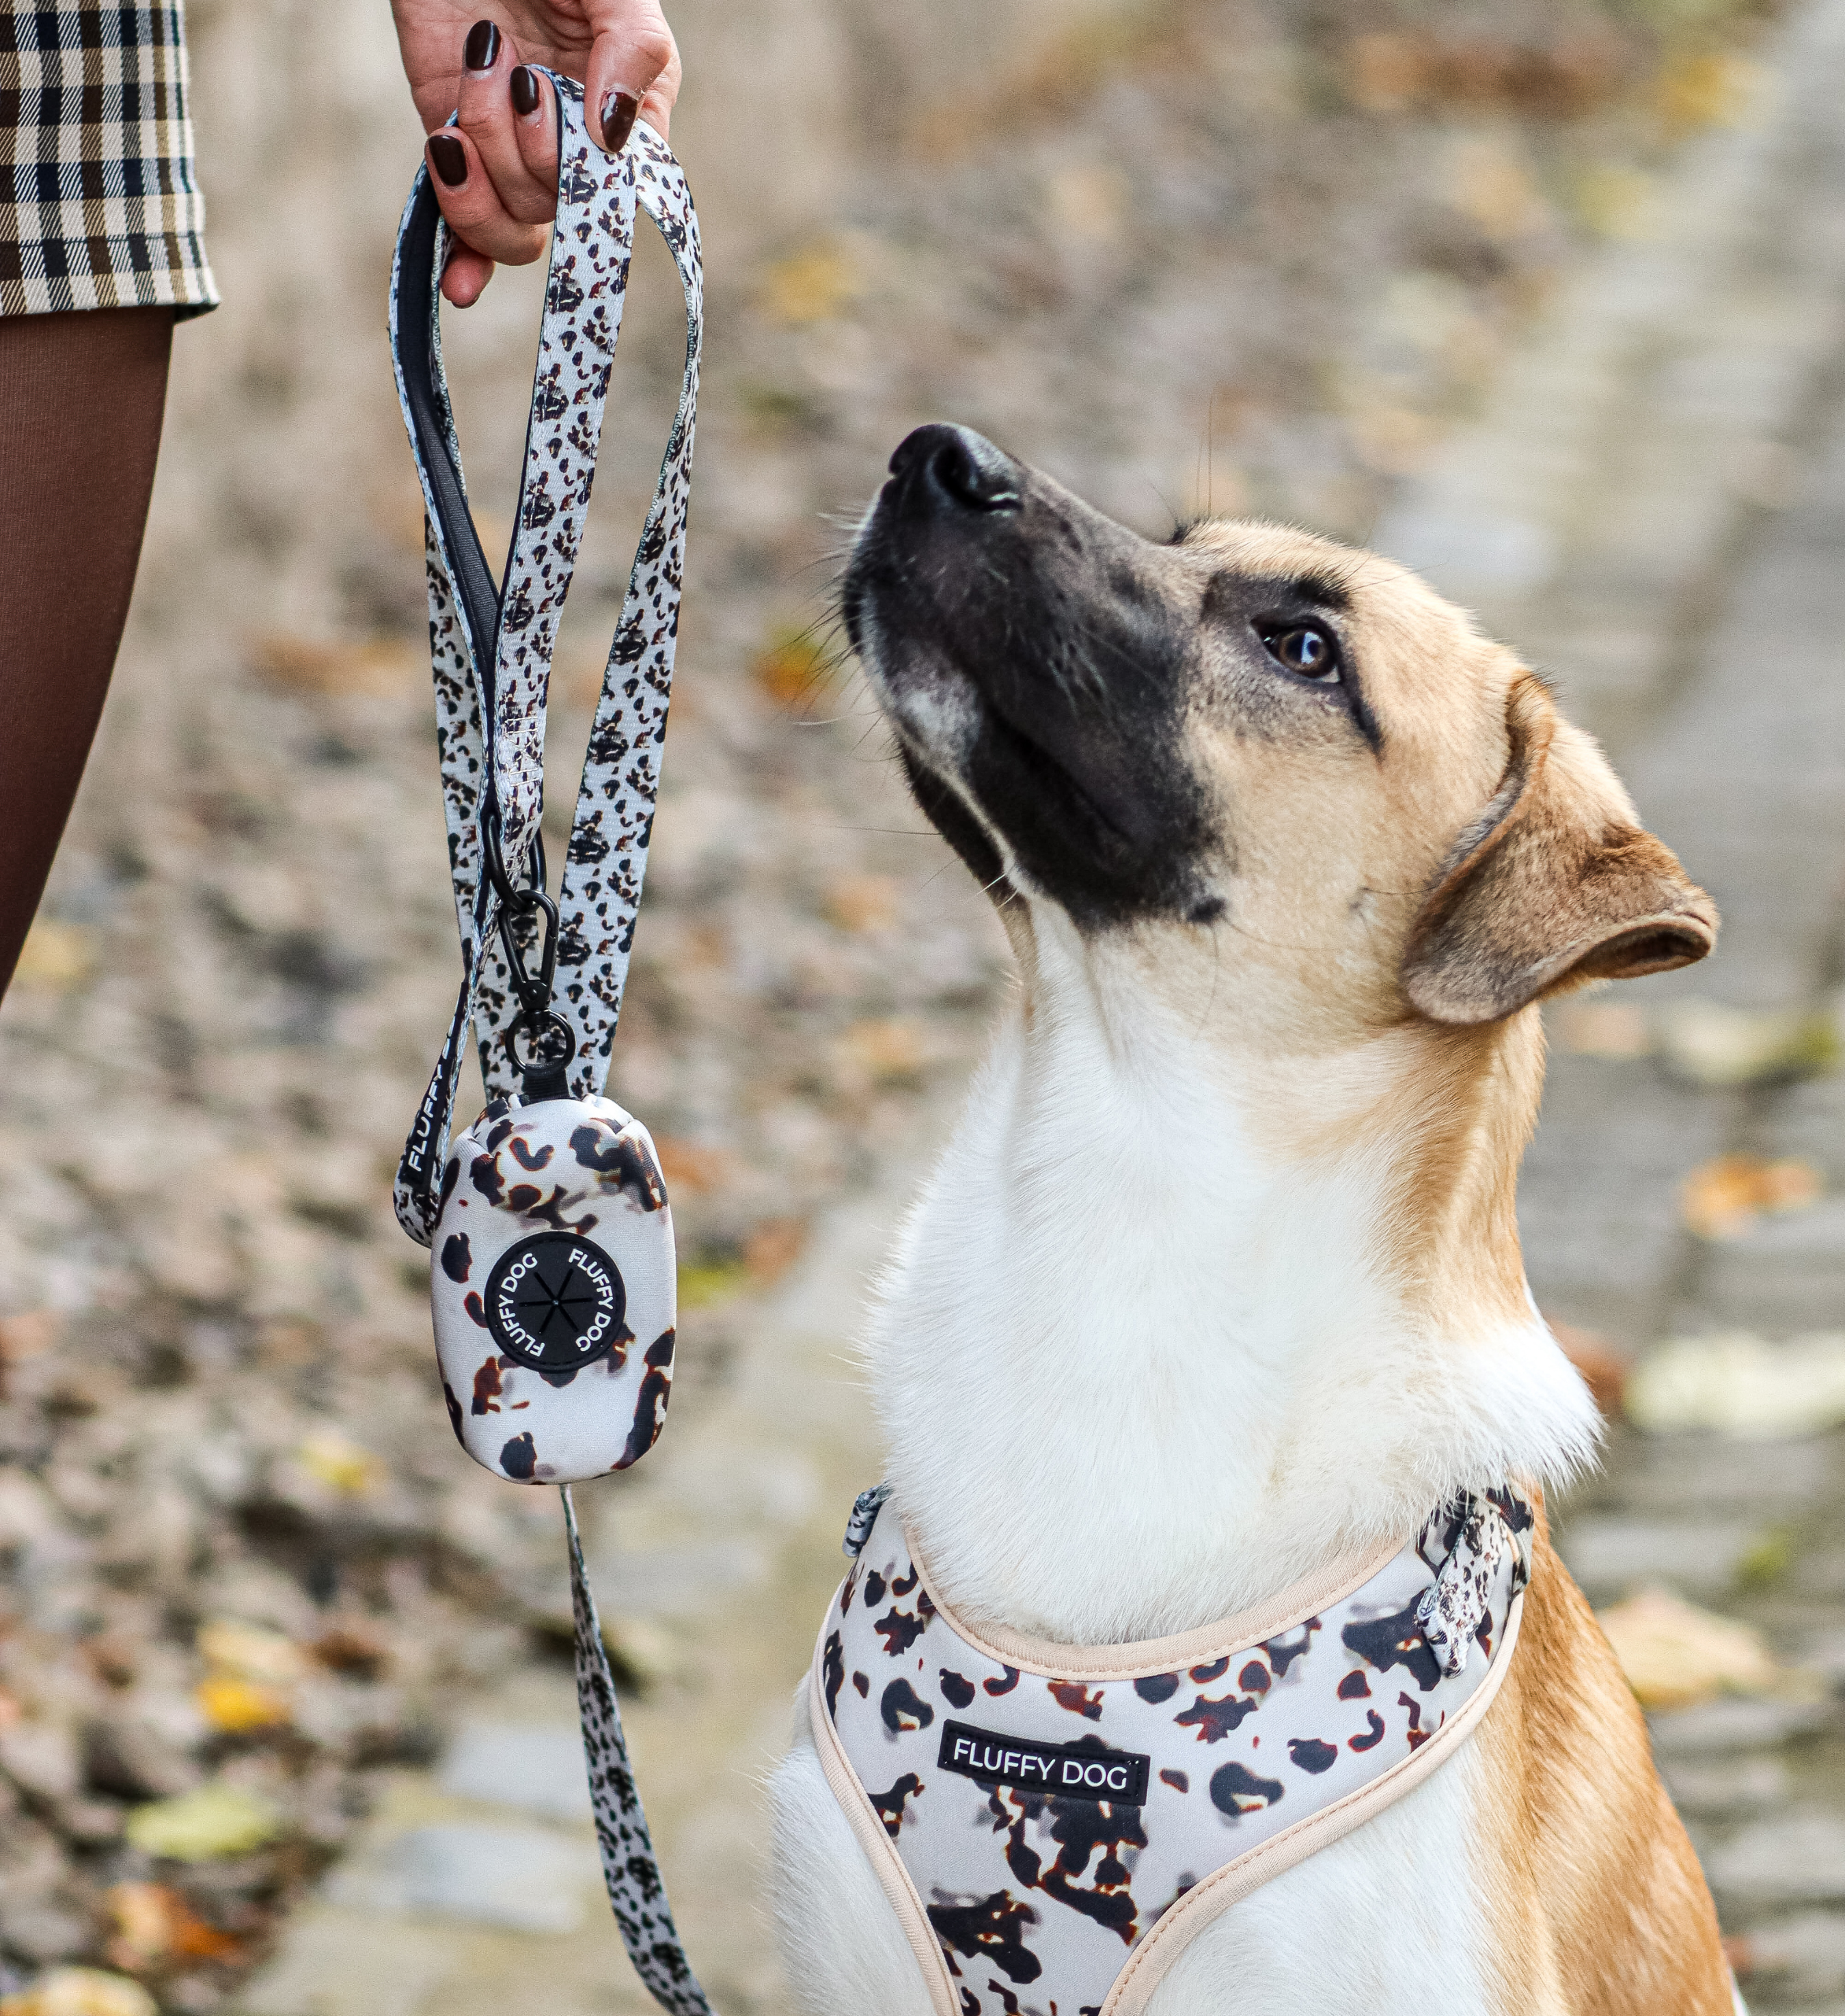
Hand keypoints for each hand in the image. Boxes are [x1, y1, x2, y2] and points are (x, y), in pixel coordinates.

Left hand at [390, 1, 679, 305]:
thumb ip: (631, 53)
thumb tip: (611, 138)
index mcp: (624, 118)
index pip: (619, 192)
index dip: (589, 178)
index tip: (567, 114)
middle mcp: (571, 147)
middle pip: (553, 209)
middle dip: (525, 147)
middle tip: (513, 70)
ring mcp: (509, 152)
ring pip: (507, 220)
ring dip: (481, 159)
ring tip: (473, 79)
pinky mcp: (456, 146)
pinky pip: (463, 229)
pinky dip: (463, 260)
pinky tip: (459, 284)